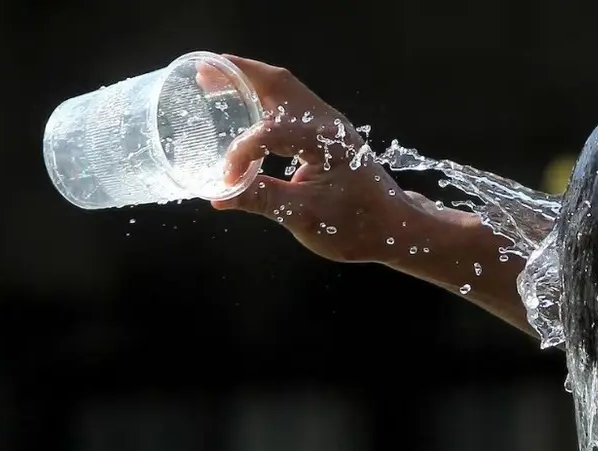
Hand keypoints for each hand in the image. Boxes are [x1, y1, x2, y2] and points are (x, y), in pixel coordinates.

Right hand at [210, 56, 413, 263]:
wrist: (393, 227)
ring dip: (252, 82)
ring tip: (217, 81)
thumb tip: (220, 196)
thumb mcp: (305, 217)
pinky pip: (292, 104)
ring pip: (285, 89)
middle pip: (278, 84)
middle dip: (239, 76)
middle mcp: (327, 122)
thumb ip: (261, 200)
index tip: (227, 180)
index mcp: (323, 141)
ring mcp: (329, 124)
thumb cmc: (356, 225)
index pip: (269, 133)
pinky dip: (265, 98)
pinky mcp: (328, 134)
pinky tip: (246, 108)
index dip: (241, 153)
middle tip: (204, 76)